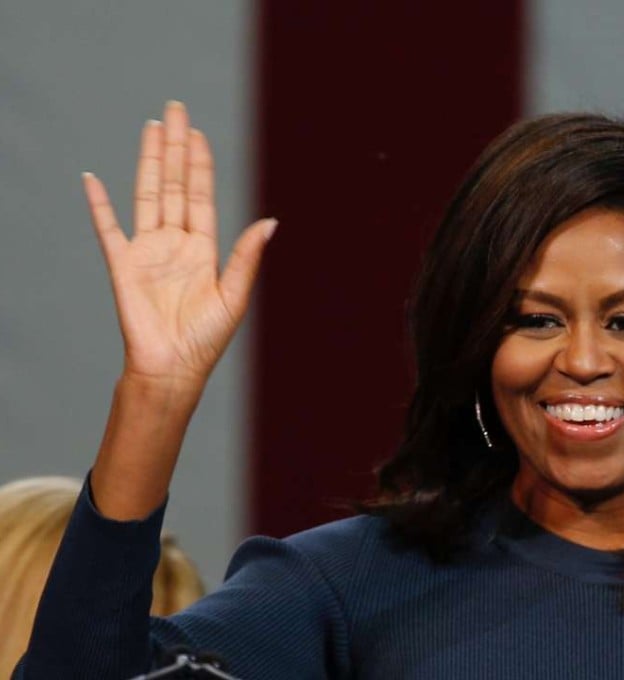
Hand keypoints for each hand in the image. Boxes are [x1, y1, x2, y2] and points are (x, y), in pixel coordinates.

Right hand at [83, 101, 275, 390]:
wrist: (173, 369)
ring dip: (148, 161)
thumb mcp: (235, 295)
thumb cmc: (206, 339)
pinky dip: (99, 204)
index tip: (199, 134)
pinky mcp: (122, 265)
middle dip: (175, 148)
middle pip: (174, 185)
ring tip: (151, 128)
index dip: (200, 164)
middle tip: (176, 111)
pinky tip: (93, 178)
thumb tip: (271, 221)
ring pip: (147, 195)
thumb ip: (247, 256)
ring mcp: (147, 251)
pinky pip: (108, 228)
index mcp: (204, 249)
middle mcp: (175, 243)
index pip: (201, 195)